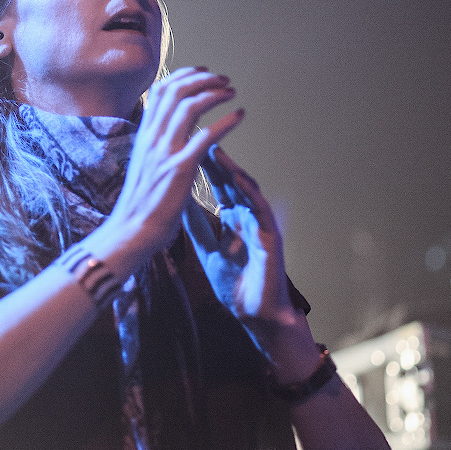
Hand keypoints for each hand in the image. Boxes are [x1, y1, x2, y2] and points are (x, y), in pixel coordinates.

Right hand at [102, 68, 243, 267]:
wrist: (130, 232)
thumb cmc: (140, 206)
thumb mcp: (144, 167)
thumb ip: (157, 147)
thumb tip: (170, 135)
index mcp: (144, 136)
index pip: (160, 92)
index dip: (182, 76)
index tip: (201, 73)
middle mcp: (152, 138)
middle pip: (175, 91)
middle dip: (202, 79)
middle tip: (222, 80)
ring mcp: (165, 152)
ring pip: (189, 106)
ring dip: (214, 93)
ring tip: (232, 92)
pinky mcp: (180, 169)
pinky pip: (206, 136)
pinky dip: (225, 121)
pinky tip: (239, 116)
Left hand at [183, 144, 297, 347]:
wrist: (257, 314)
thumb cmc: (236, 285)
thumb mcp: (207, 251)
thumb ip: (197, 227)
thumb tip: (179, 202)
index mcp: (233, 220)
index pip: (218, 187)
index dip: (203, 167)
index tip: (187, 145)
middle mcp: (248, 217)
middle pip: (231, 182)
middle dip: (217, 160)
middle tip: (201, 135)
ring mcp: (261, 225)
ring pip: (247, 191)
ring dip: (233, 171)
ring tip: (217, 151)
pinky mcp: (271, 237)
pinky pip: (261, 211)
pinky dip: (250, 194)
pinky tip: (239, 180)